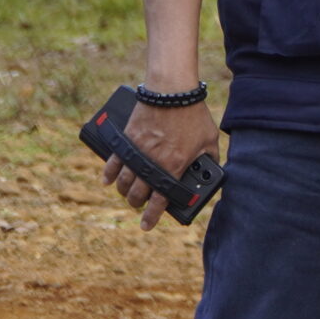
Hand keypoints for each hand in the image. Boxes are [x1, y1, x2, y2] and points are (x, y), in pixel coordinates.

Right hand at [102, 100, 219, 231]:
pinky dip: (109, 174)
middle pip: (138, 193)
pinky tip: (108, 181)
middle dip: (138, 204)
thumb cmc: (194, 115)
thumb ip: (210, 158)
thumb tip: (210, 170)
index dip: (151, 216)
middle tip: (141, 206)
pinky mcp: (127, 141)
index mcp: (174, 167)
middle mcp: (153, 163)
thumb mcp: (210, 139)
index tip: (146, 226)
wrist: (171, 92)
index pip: (160, 200)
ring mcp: (137, 152)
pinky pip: (113, 162)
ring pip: (124, 181)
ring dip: (125, 192)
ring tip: (129, 194)